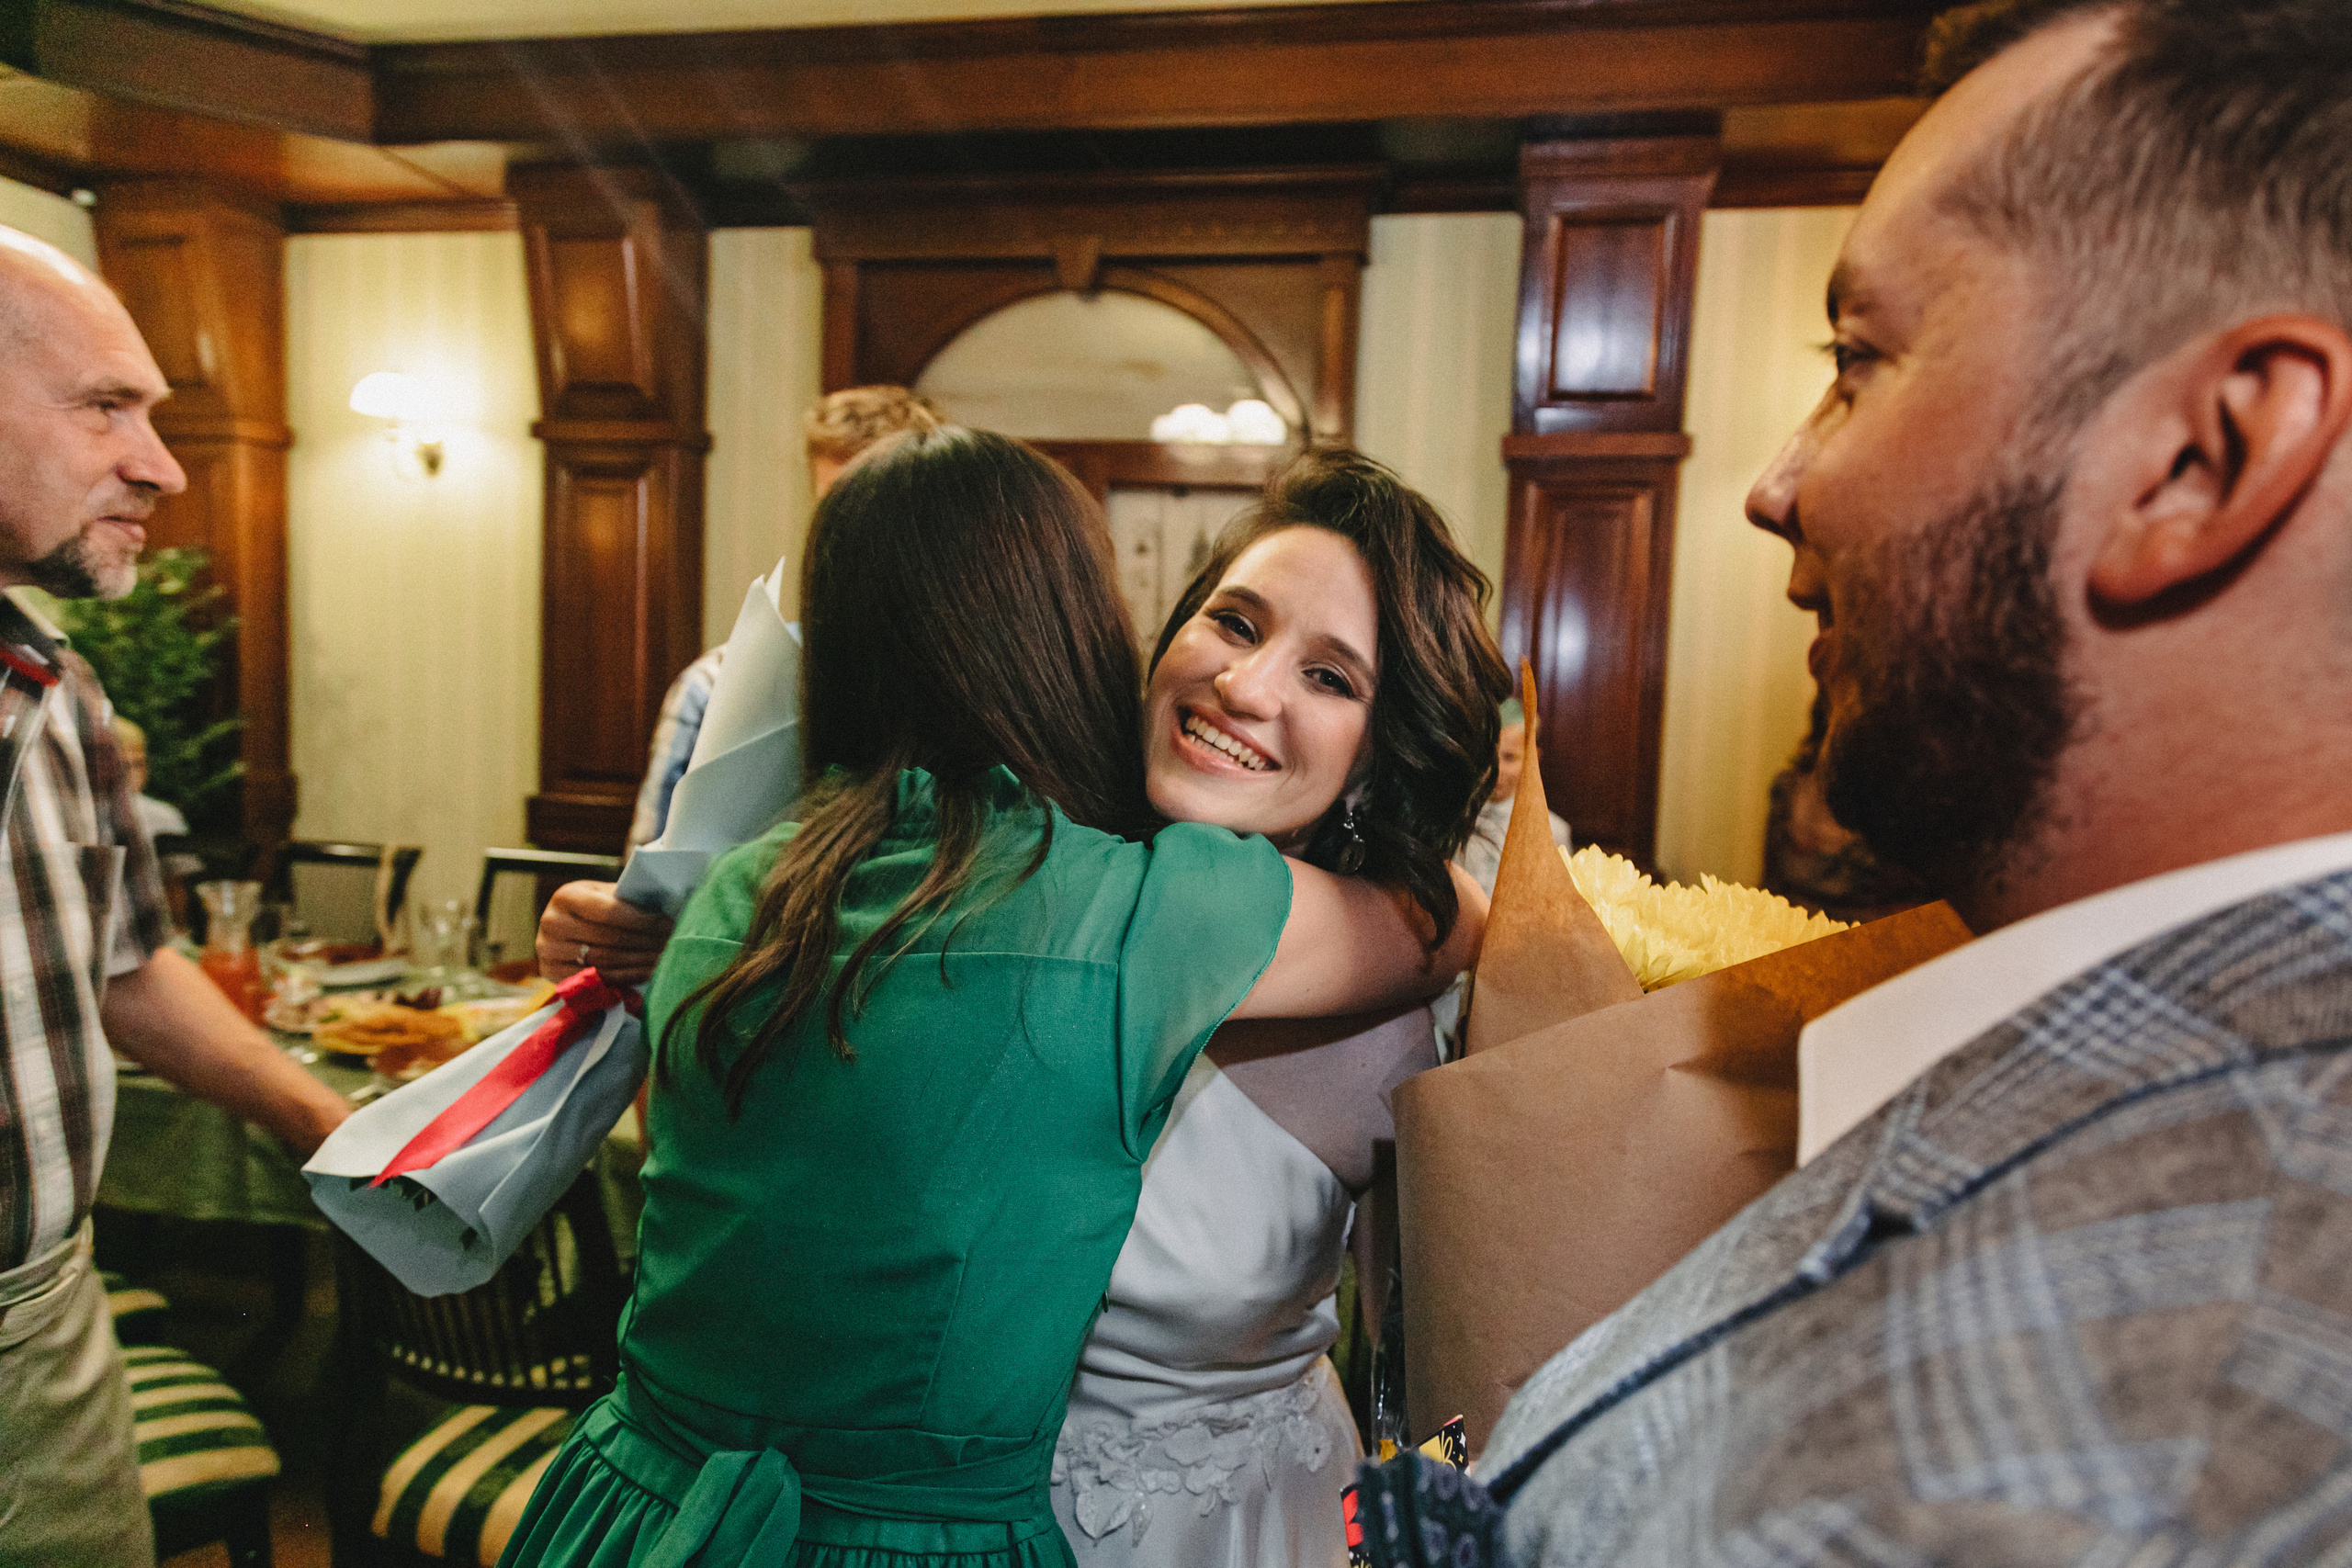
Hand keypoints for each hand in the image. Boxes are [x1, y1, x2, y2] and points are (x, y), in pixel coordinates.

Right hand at [538, 880, 673, 985]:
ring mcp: (548, 950)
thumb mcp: (608, 894)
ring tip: (663, 957)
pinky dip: (625, 978)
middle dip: (646, 941)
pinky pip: (595, 980)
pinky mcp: (551, 973)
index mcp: (566, 896)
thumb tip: (665, 910)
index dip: (642, 920)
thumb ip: (628, 900)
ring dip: (639, 962)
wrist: (568, 925)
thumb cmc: (597, 906)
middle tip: (670, 942)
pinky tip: (646, 972)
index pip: (609, 912)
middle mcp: (551, 923)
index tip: (667, 923)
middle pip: (609, 939)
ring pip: (604, 962)